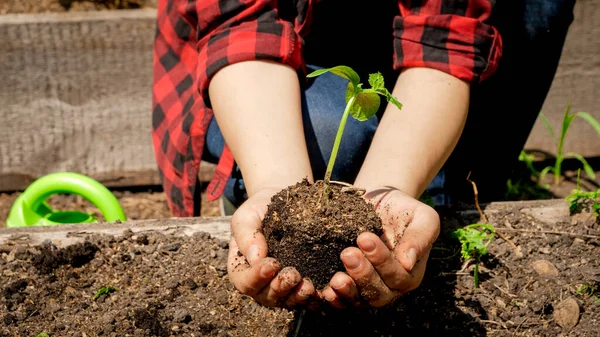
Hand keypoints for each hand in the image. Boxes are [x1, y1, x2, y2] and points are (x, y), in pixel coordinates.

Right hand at [227, 188, 315, 307]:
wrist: (286, 202)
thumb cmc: (261, 209)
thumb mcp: (248, 215)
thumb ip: (247, 235)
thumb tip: (255, 258)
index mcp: (242, 268)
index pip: (244, 282)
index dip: (256, 277)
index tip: (271, 264)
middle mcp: (261, 282)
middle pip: (266, 297)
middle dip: (280, 289)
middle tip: (293, 275)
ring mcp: (282, 286)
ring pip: (287, 301)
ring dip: (297, 297)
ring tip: (308, 287)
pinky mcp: (301, 283)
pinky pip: (306, 298)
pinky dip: (313, 298)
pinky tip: (322, 291)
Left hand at [319, 187, 439, 307]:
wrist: (378, 201)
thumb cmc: (403, 209)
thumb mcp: (422, 217)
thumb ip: (420, 237)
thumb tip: (409, 262)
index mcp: (409, 274)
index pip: (397, 275)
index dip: (381, 260)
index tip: (365, 238)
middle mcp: (389, 287)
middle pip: (378, 294)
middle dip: (362, 275)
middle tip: (348, 253)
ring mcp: (367, 289)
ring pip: (359, 301)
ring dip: (347, 292)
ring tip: (336, 279)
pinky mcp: (348, 285)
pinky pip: (341, 299)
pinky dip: (333, 297)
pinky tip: (325, 290)